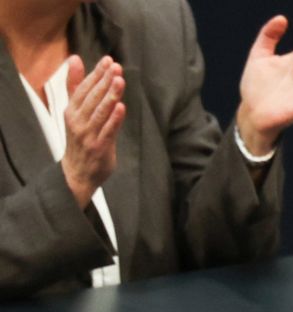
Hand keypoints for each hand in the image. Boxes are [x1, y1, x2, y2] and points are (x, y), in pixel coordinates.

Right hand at [61, 55, 125, 208]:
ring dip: (110, 96)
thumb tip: (75, 59)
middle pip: (92, 98)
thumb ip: (76, 85)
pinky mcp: (99, 147)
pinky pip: (108, 131)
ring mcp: (88, 134)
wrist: (77, 173)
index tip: (108, 60)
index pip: (84, 88)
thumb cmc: (80, 138)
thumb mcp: (75, 111)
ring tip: (119, 81)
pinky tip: (121, 107)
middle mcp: (77, 121)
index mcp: (72, 111)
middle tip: (116, 67)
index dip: (96, 74)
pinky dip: (114, 119)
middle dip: (104, 81)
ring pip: (100, 112)